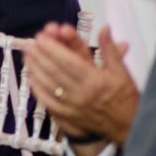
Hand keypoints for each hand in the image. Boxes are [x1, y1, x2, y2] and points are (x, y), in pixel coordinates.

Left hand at [23, 24, 139, 146]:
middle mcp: (82, 94)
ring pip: (48, 86)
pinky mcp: (68, 117)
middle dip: (39, 55)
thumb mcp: (122, 71)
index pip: (68, 61)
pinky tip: (31, 77)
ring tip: (26, 55)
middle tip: (29, 43)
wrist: (128, 127)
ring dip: (35, 69)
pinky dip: (37, 89)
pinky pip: (48, 102)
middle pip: (54, 71)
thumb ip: (110, 49)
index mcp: (96, 81)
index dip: (52, 48)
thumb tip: (104, 28)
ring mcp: (73, 107)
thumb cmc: (125, 98)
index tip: (42, 36)